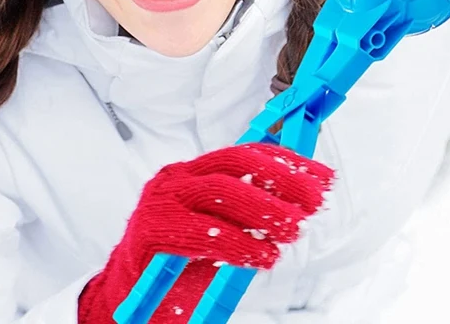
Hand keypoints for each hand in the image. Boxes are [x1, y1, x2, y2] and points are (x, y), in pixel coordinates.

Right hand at [78, 142, 334, 322]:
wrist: (126, 296)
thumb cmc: (178, 263)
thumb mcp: (220, 230)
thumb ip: (249, 213)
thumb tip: (300, 203)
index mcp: (195, 171)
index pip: (247, 154)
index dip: (289, 162)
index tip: (324, 177)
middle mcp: (178, 177)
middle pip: (236, 164)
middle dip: (281, 179)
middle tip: (314, 202)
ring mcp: (162, 200)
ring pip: (221, 191)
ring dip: (265, 210)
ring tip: (294, 231)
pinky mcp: (151, 230)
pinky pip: (202, 232)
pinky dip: (238, 243)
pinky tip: (263, 256)